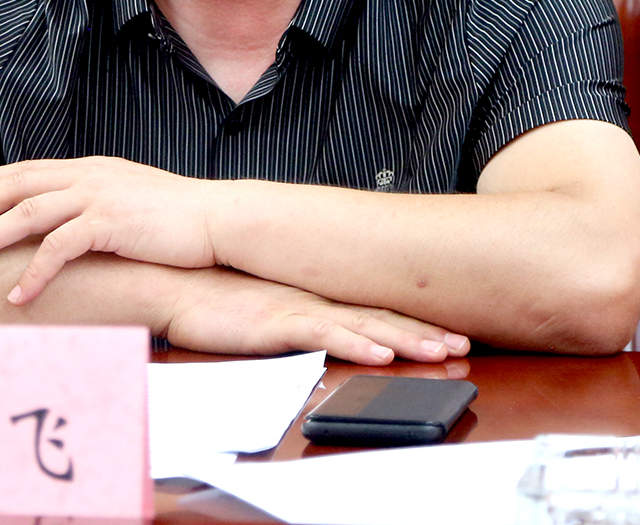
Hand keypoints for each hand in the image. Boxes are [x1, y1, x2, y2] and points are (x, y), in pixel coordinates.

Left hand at [0, 157, 220, 303]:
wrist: (219, 219)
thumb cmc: (180, 218)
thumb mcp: (132, 199)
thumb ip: (100, 202)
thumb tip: (75, 220)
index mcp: (91, 169)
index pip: (27, 170)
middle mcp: (88, 176)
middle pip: (16, 187)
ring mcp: (98, 197)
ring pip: (27, 214)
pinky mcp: (110, 224)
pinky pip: (59, 248)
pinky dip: (33, 272)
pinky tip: (17, 295)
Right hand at [160, 266, 470, 365]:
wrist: (176, 285)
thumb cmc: (218, 299)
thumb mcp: (270, 311)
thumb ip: (302, 318)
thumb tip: (332, 330)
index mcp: (318, 298)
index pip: (378, 310)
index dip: (417, 322)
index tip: (453, 334)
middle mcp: (317, 300)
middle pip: (382, 317)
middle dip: (426, 332)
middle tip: (463, 345)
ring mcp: (300, 309)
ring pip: (363, 326)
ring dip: (404, 339)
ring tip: (440, 350)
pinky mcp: (277, 322)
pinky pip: (324, 335)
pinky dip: (356, 344)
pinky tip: (381, 354)